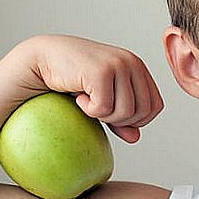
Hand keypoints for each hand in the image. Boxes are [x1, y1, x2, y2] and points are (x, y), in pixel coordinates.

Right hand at [20, 34, 163, 142]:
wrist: (42, 60)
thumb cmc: (72, 78)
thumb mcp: (102, 98)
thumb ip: (121, 117)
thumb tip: (136, 138)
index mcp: (137, 67)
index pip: (155, 106)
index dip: (137, 120)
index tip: (113, 115)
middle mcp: (132, 63)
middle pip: (143, 112)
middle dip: (120, 120)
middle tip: (98, 109)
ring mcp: (118, 65)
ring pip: (125, 113)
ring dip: (104, 116)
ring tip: (88, 100)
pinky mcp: (101, 71)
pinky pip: (104, 108)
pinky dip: (89, 110)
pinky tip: (79, 95)